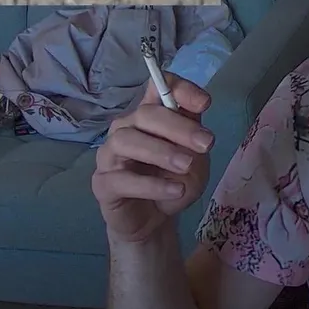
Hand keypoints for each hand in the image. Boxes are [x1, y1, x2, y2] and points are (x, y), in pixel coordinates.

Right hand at [92, 73, 214, 244]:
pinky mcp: (103, 184)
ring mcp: (110, 155)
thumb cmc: (174, 181)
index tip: (204, 104)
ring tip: (186, 165)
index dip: (180, 89)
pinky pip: (122, 179)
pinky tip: (175, 190)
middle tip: (205, 144)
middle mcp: (126, 128)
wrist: (155, 220)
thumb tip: (198, 108)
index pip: (158, 88)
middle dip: (177, 127)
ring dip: (161, 152)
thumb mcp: (195, 157)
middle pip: (144, 113)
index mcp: (149, 116)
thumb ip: (194, 133)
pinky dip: (151, 185)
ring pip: (126, 140)